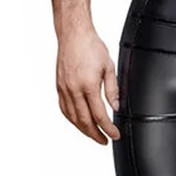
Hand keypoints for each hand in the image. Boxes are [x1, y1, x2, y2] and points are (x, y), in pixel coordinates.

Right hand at [56, 28, 120, 143]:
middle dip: (95, 135)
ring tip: (94, 135)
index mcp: (88, 85)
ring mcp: (64, 89)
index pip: (99, 115)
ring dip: (84, 130)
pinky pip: (64, 109)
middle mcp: (73, 89)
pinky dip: (72, 119)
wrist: (73, 34)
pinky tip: (80, 123)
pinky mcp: (59, 86)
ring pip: (72, 118)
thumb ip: (113, 90)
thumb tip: (116, 108)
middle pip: (84, 121)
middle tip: (105, 141)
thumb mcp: (109, 68)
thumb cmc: (91, 47)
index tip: (115, 135)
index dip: (108, 129)